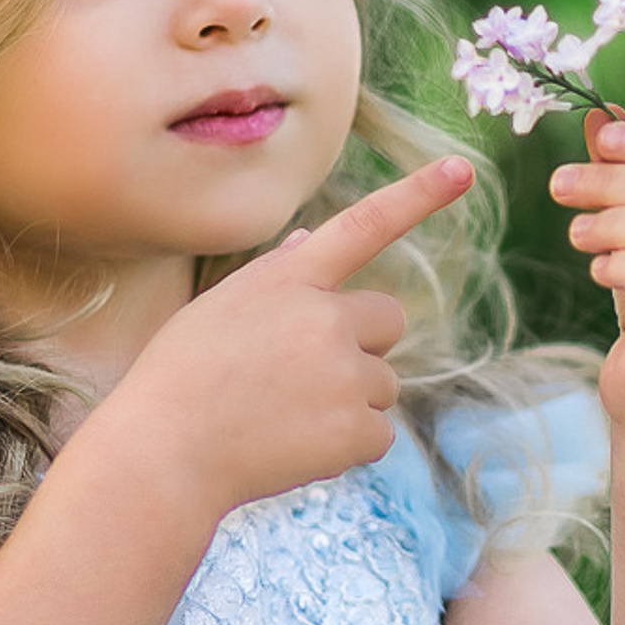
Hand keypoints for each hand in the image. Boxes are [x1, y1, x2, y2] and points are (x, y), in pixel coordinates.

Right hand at [94, 158, 473, 518]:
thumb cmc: (179, 378)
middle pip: (388, 319)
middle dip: (362, 344)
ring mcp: (345, 374)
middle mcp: (325, 317)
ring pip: (384, 382)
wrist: (163, 456)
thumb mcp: (217, 308)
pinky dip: (347, 444)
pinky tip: (295, 447)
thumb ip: (273, 276)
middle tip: (301, 375)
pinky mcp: (356, 428)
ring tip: (283, 415)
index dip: (417, 196)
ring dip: (350, 399)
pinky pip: (379, 433)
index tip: (462, 169)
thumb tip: (308, 243)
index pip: (364, 225)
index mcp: (289, 280)